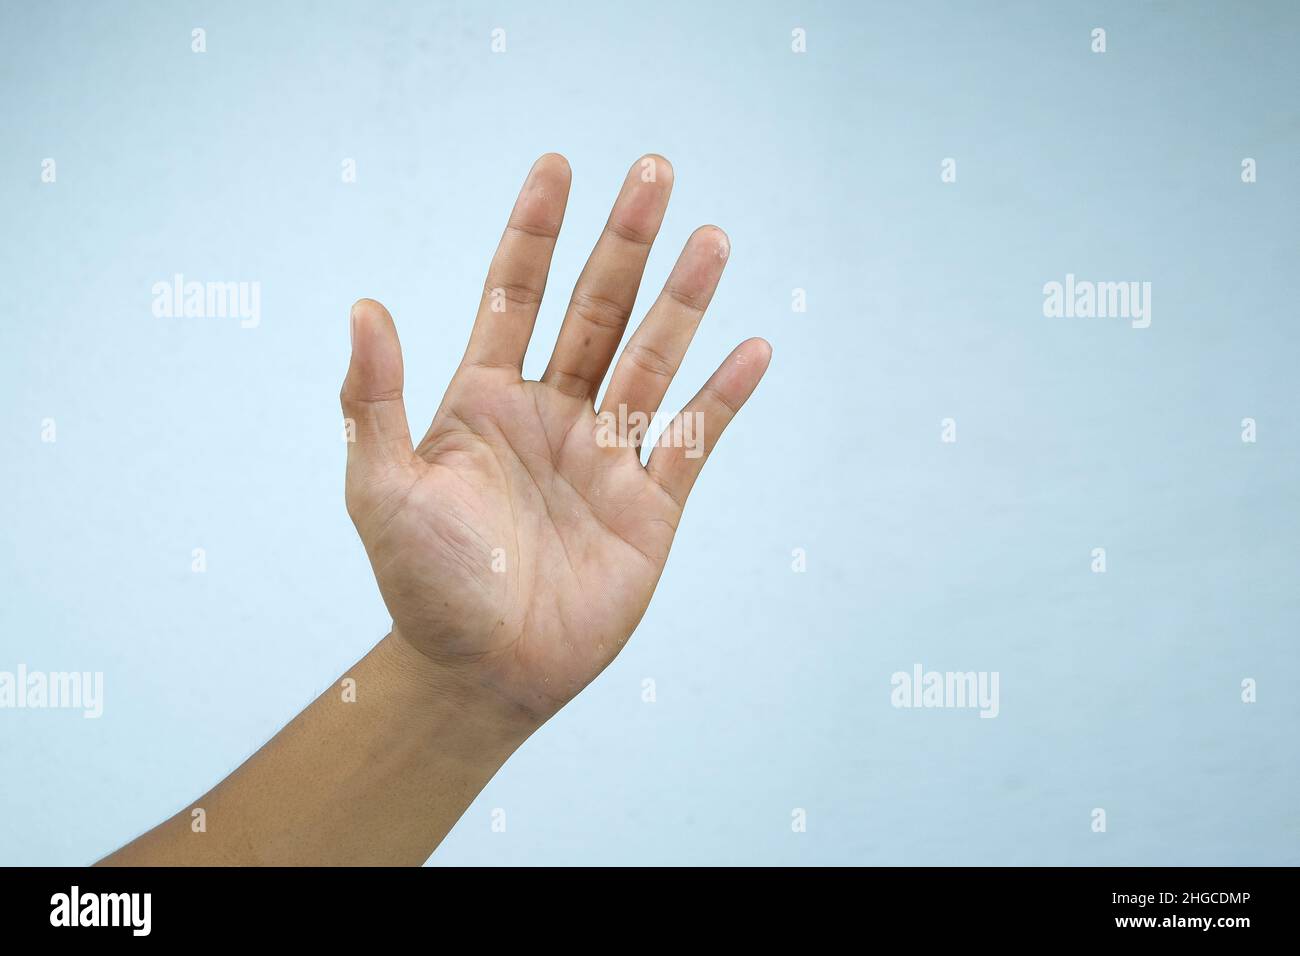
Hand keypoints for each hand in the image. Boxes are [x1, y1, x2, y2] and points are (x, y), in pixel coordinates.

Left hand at [340, 153, 770, 723]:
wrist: (482, 672)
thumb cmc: (424, 585)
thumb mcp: (381, 490)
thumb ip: (374, 401)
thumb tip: (365, 305)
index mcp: (484, 400)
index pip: (513, 295)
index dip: (534, 232)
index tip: (557, 167)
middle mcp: (551, 414)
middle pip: (595, 310)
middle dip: (624, 242)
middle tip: (654, 170)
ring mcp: (604, 456)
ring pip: (651, 360)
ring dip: (683, 301)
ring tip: (712, 237)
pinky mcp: (651, 506)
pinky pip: (693, 439)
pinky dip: (722, 397)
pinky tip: (753, 348)